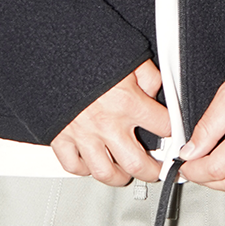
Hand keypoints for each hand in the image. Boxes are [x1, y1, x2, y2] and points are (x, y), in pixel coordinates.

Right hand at [50, 60, 171, 186]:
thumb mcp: (128, 53)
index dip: (174, 131)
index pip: (163, 126)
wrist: (50, 48)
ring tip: (125, 172)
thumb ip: (147, 75)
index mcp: (127, 101)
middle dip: (153, 171)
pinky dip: (84, 168)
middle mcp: (107, 123)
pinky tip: (92, 162)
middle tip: (157, 171)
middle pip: (138, 164)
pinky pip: (73, 165)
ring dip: (119, 177)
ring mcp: (82, 134)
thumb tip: (156, 92)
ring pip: (105, 173)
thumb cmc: (87, 48)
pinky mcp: (60, 136)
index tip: (174, 135)